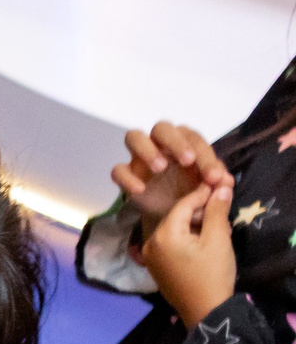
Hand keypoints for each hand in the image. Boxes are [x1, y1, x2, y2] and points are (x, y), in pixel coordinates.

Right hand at [114, 122, 230, 225]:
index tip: (214, 178)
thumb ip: (218, 183)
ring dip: (147, 150)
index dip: (205, 157)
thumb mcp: (209, 190)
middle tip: (187, 162)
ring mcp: (139, 157)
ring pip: (134, 137)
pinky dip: (127, 177)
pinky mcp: (126, 174)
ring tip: (160, 168)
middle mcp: (159, 144)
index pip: (193, 139)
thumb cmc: (191, 194)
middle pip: (161, 128)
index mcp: (184, 142)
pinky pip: (118, 170)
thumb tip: (225, 180)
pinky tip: (140, 190)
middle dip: (175, 142)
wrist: (170, 215)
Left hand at [141, 180, 239, 327]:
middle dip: (200, 212)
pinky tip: (205, 240)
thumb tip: (220, 187)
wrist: (205, 311)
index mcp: (163, 235)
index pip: (183, 205)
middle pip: (177, 216)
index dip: (203, 194)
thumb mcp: (218, 238)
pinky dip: (187, 238)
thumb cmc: (212, 274)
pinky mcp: (156, 266)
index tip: (219, 186)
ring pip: (175, 230)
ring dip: (195, 225)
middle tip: (222, 211)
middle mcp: (150, 243)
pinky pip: (171, 243)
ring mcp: (150, 257)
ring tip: (218, 227)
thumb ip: (216, 211)